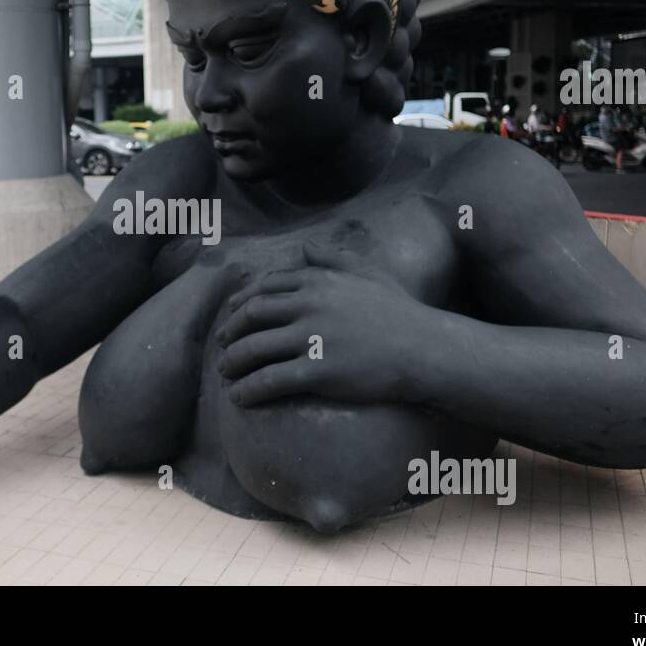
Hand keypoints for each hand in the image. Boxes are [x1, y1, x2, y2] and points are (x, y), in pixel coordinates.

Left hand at [216, 240, 427, 407]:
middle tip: (221, 345)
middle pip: (253, 315)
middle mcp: (309, 305)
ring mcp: (312, 338)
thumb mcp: (368, 274)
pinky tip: (238, 398)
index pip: (265, 287)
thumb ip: (334, 259)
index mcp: (318, 281)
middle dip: (231, 331)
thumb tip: (307, 247)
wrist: (424, 349)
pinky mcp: (317, 371)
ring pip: (254, 349)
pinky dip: (248, 390)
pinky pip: (269, 381)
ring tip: (225, 374)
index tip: (231, 315)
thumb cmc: (400, 313)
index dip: (242, 302)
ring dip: (233, 362)